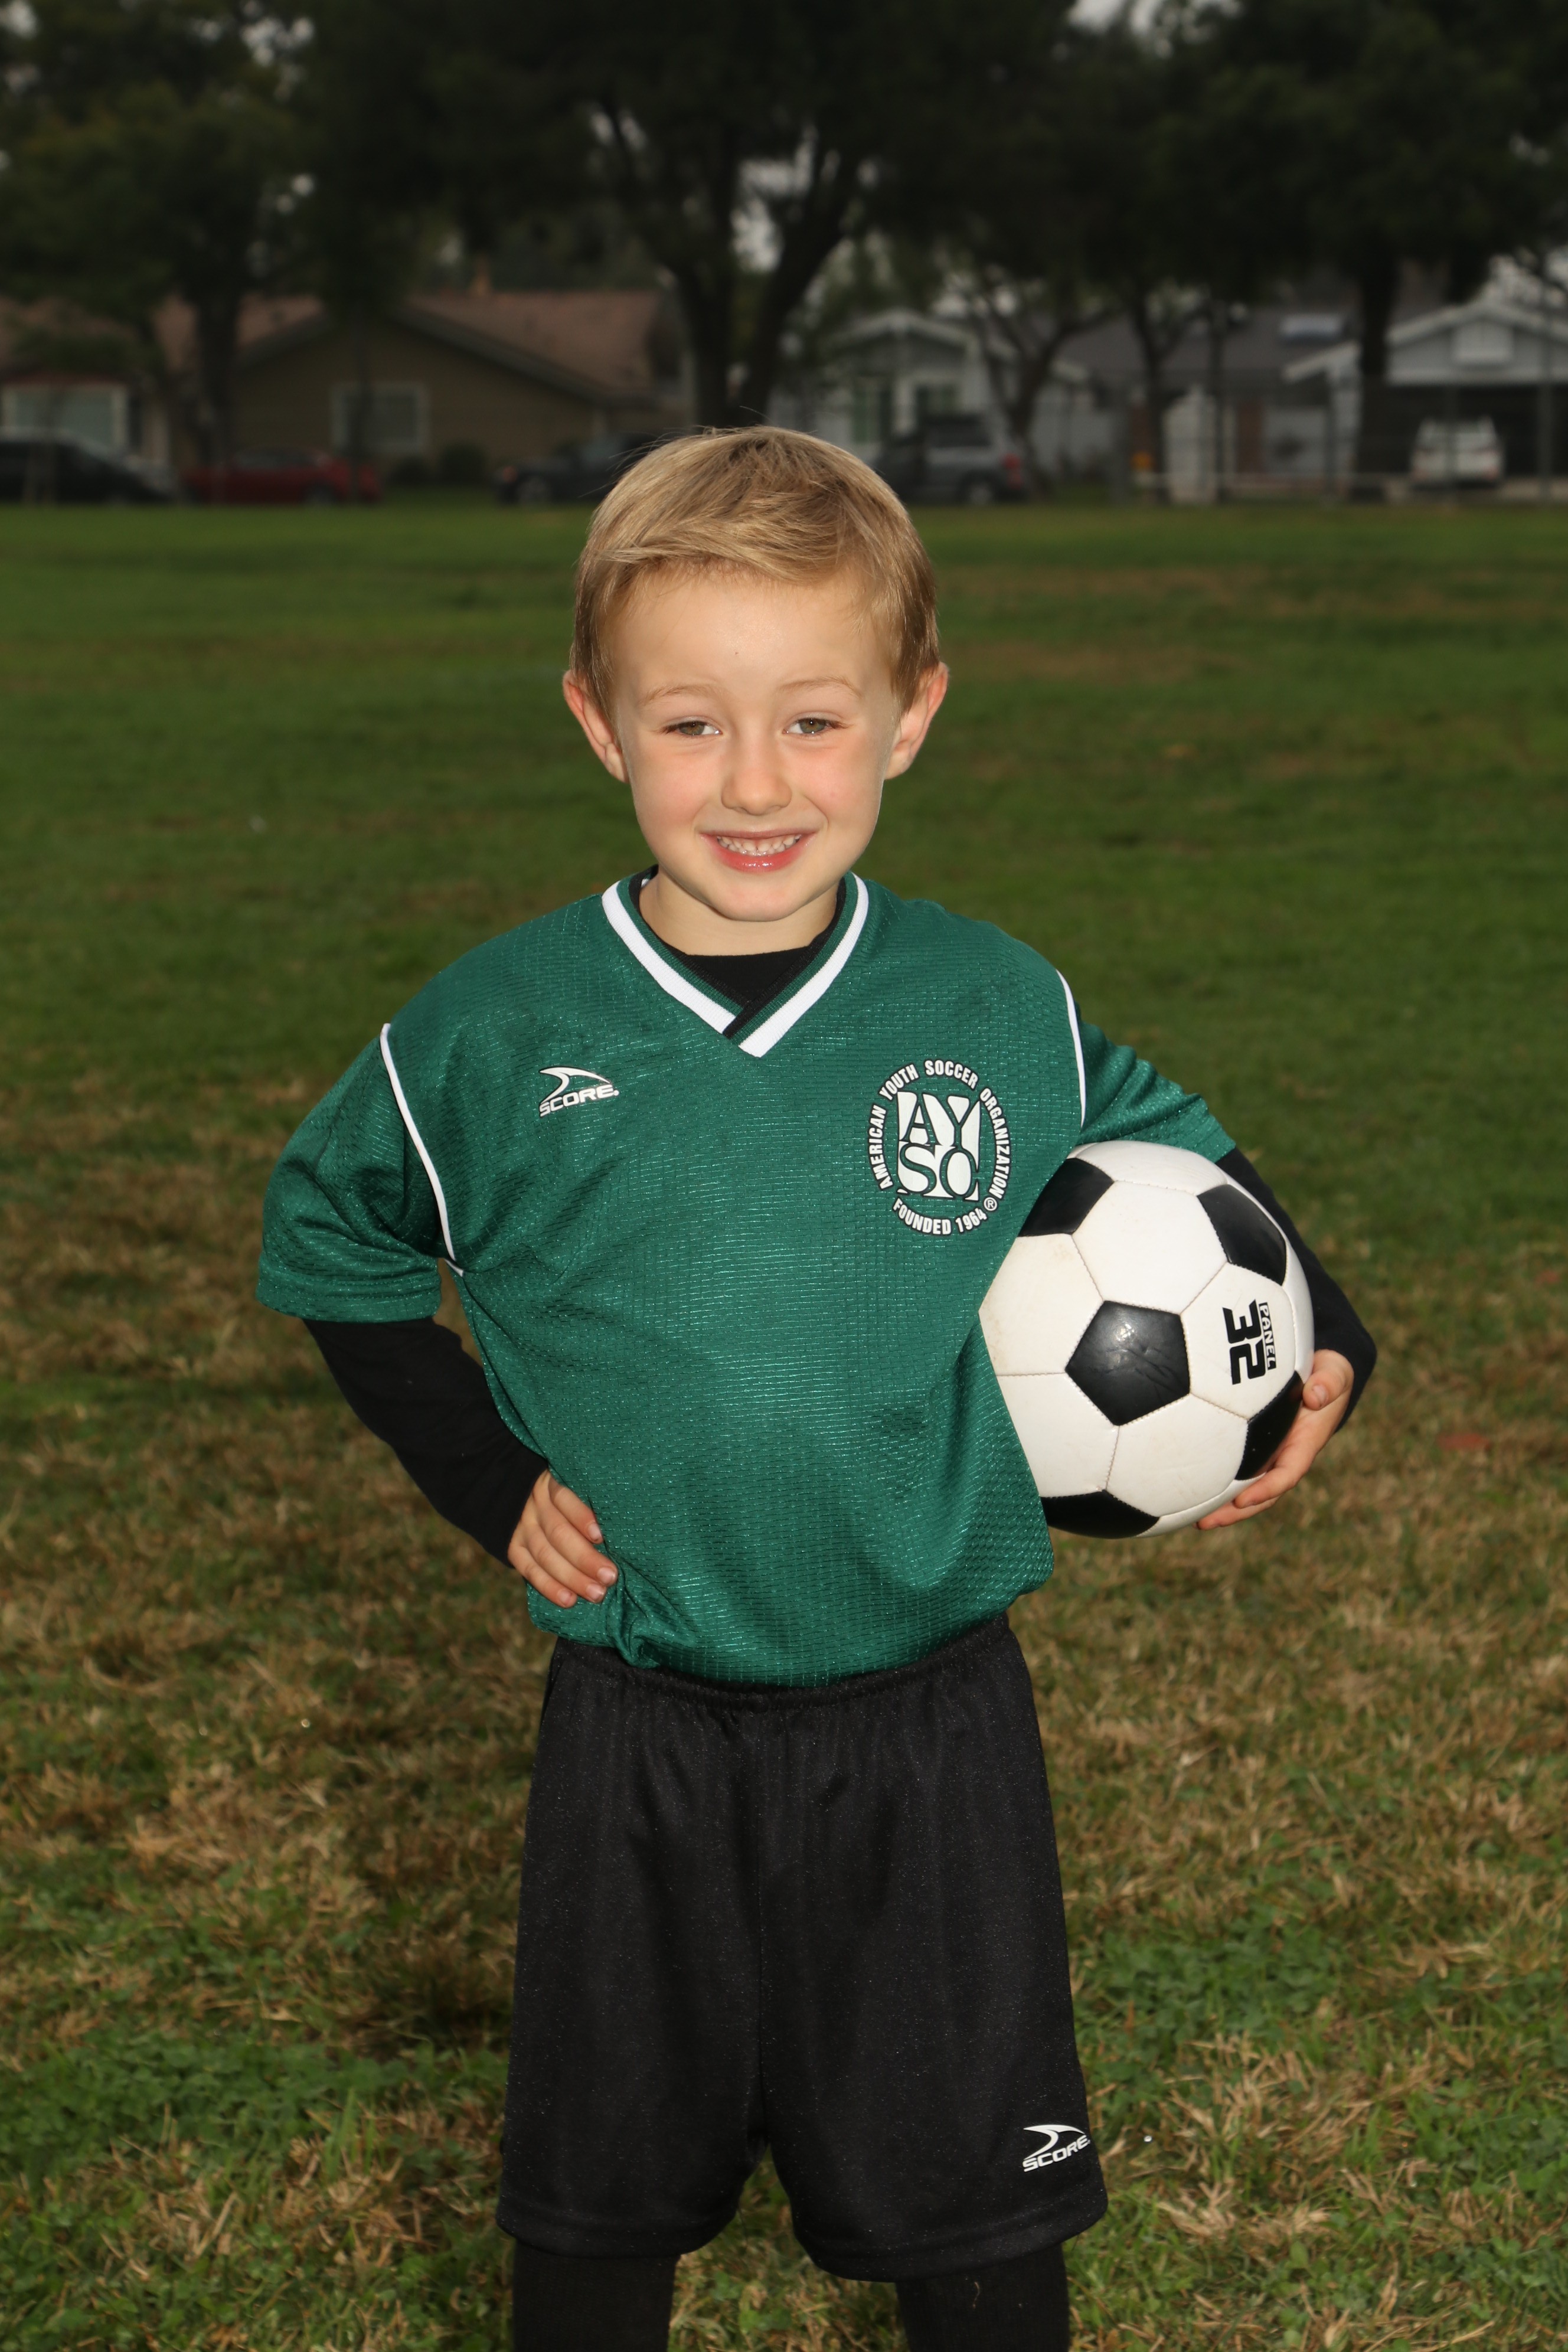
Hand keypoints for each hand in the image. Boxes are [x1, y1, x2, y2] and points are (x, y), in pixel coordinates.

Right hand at [507, 1470, 616, 1606]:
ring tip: (596, 1593)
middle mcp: (534, 1507)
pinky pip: (529, 1570)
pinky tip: (569, 1600)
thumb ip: (587, 1502)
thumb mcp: (571, 1486)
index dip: (581, 1518)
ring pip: (545, 1555)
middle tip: (609, 1576)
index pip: (564, 1499)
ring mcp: (521, 1528)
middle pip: (558, 1533)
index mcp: (549, 1485)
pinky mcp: (513, 1548)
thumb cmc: (564, 1498)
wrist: (516, 1497)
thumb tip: (619, 1531)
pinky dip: (549, 1587)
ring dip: (572, 1577)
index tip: (600, 1536)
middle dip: (585, 1558)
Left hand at [1198, 1349, 1354, 1529]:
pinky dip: (1216, 1480)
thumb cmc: (1329, 1376)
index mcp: (1305, 1444)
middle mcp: (1285, 1455)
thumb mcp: (1336, 1375)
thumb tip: (1315, 1396)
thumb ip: (1330, 1383)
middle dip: (1235, 1512)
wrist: (1322, 1377)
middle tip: (1205, 1523)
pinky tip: (1188, 1489)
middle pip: (1261, 1493)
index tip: (1243, 1499)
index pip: (1287, 1473)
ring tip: (1192, 1520)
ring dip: (1222, 1505)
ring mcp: (1270, 1454)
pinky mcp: (1255, 1447)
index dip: (1267, 1489)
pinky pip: (1236, 1469)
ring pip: (1245, 1487)